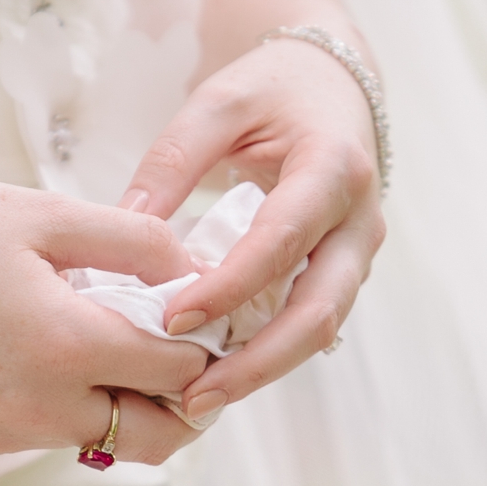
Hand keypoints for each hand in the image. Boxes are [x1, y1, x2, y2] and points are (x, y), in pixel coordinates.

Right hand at [0, 164, 213, 463]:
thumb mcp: (42, 213)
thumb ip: (136, 244)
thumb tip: (196, 270)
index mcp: (64, 346)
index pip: (180, 370)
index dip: (207, 338)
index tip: (207, 307)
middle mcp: (36, 409)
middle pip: (156, 438)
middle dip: (183, 398)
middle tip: (180, 346)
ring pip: (100, 440)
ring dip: (123, 401)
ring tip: (110, 335)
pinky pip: (45, 436)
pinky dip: (67, 404)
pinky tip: (47, 345)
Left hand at [117, 40, 384, 430]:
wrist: (329, 84)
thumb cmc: (271, 89)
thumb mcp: (218, 103)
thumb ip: (172, 160)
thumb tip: (126, 225)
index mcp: (334, 168)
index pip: (282, 242)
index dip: (230, 287)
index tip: (173, 319)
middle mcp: (359, 220)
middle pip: (319, 311)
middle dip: (258, 363)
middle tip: (193, 397)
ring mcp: (358, 252)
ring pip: (321, 329)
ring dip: (263, 369)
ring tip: (198, 401)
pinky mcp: (343, 272)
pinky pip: (311, 322)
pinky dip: (268, 352)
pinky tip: (217, 375)